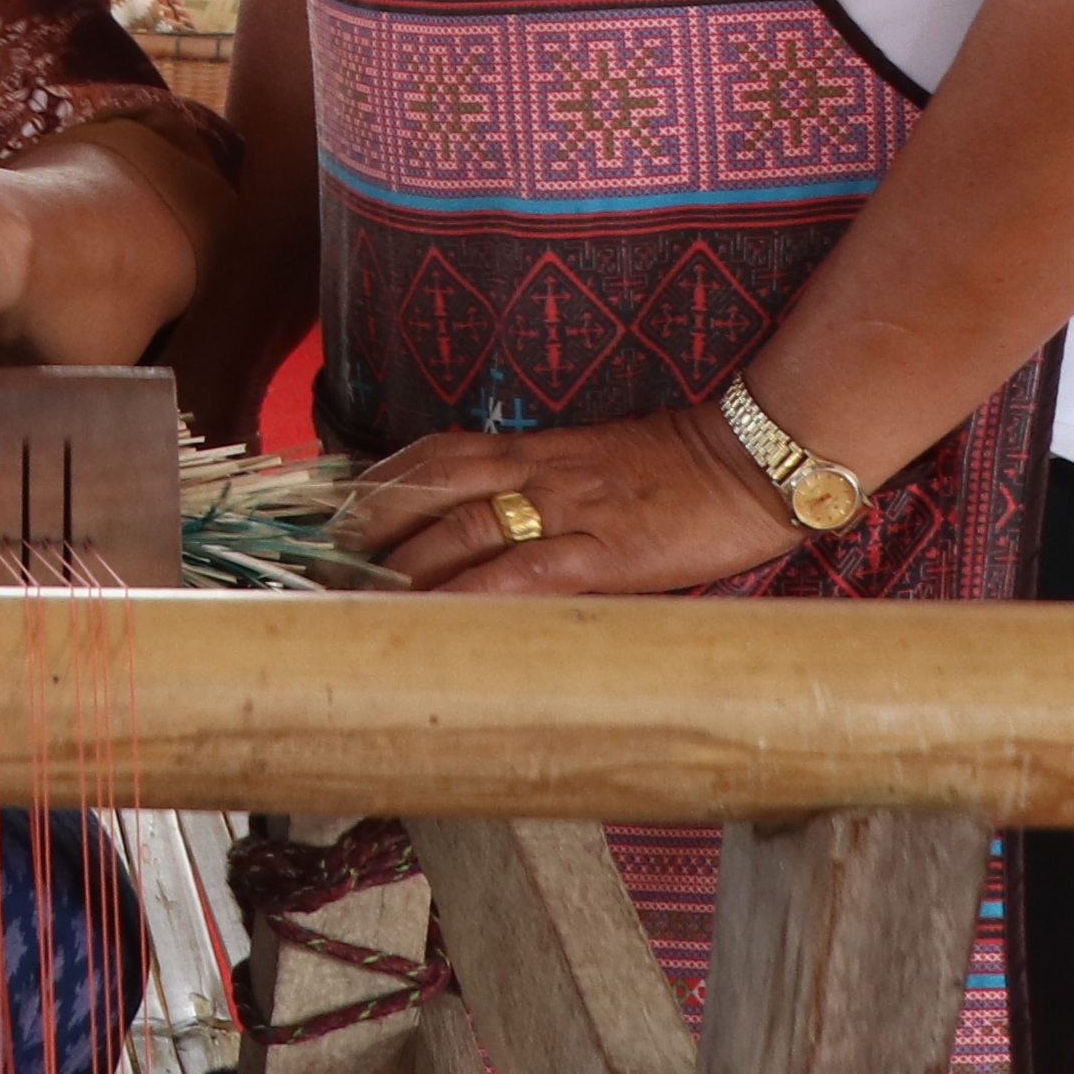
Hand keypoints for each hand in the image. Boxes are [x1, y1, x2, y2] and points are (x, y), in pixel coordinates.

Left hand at [349, 408, 797, 593]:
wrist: (755, 460)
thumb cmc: (675, 473)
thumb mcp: (589, 468)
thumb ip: (533, 491)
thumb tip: (476, 538)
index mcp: (527, 450)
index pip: (425, 458)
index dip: (369, 490)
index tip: (324, 524)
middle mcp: (533, 472)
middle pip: (423, 492)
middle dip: (363, 534)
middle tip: (317, 575)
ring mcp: (568, 508)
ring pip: (461, 528)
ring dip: (401, 567)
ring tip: (354, 606)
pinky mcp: (607, 551)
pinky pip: (525, 573)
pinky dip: (472, 596)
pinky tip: (438, 623)